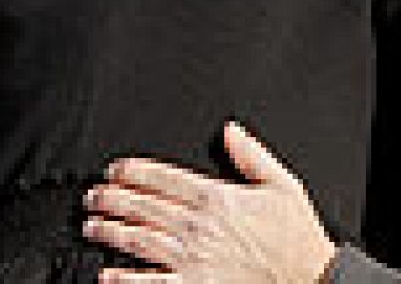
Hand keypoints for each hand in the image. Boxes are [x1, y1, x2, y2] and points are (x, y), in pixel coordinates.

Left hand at [82, 122, 337, 281]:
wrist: (309, 278)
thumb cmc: (295, 237)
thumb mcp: (282, 185)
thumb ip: (252, 156)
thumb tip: (231, 130)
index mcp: (217, 199)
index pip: (162, 178)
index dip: (132, 171)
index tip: (114, 170)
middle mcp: (199, 228)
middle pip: (143, 207)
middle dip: (112, 199)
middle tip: (93, 196)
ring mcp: (193, 260)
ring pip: (139, 240)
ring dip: (110, 231)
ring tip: (91, 226)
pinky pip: (152, 283)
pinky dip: (126, 279)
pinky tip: (107, 274)